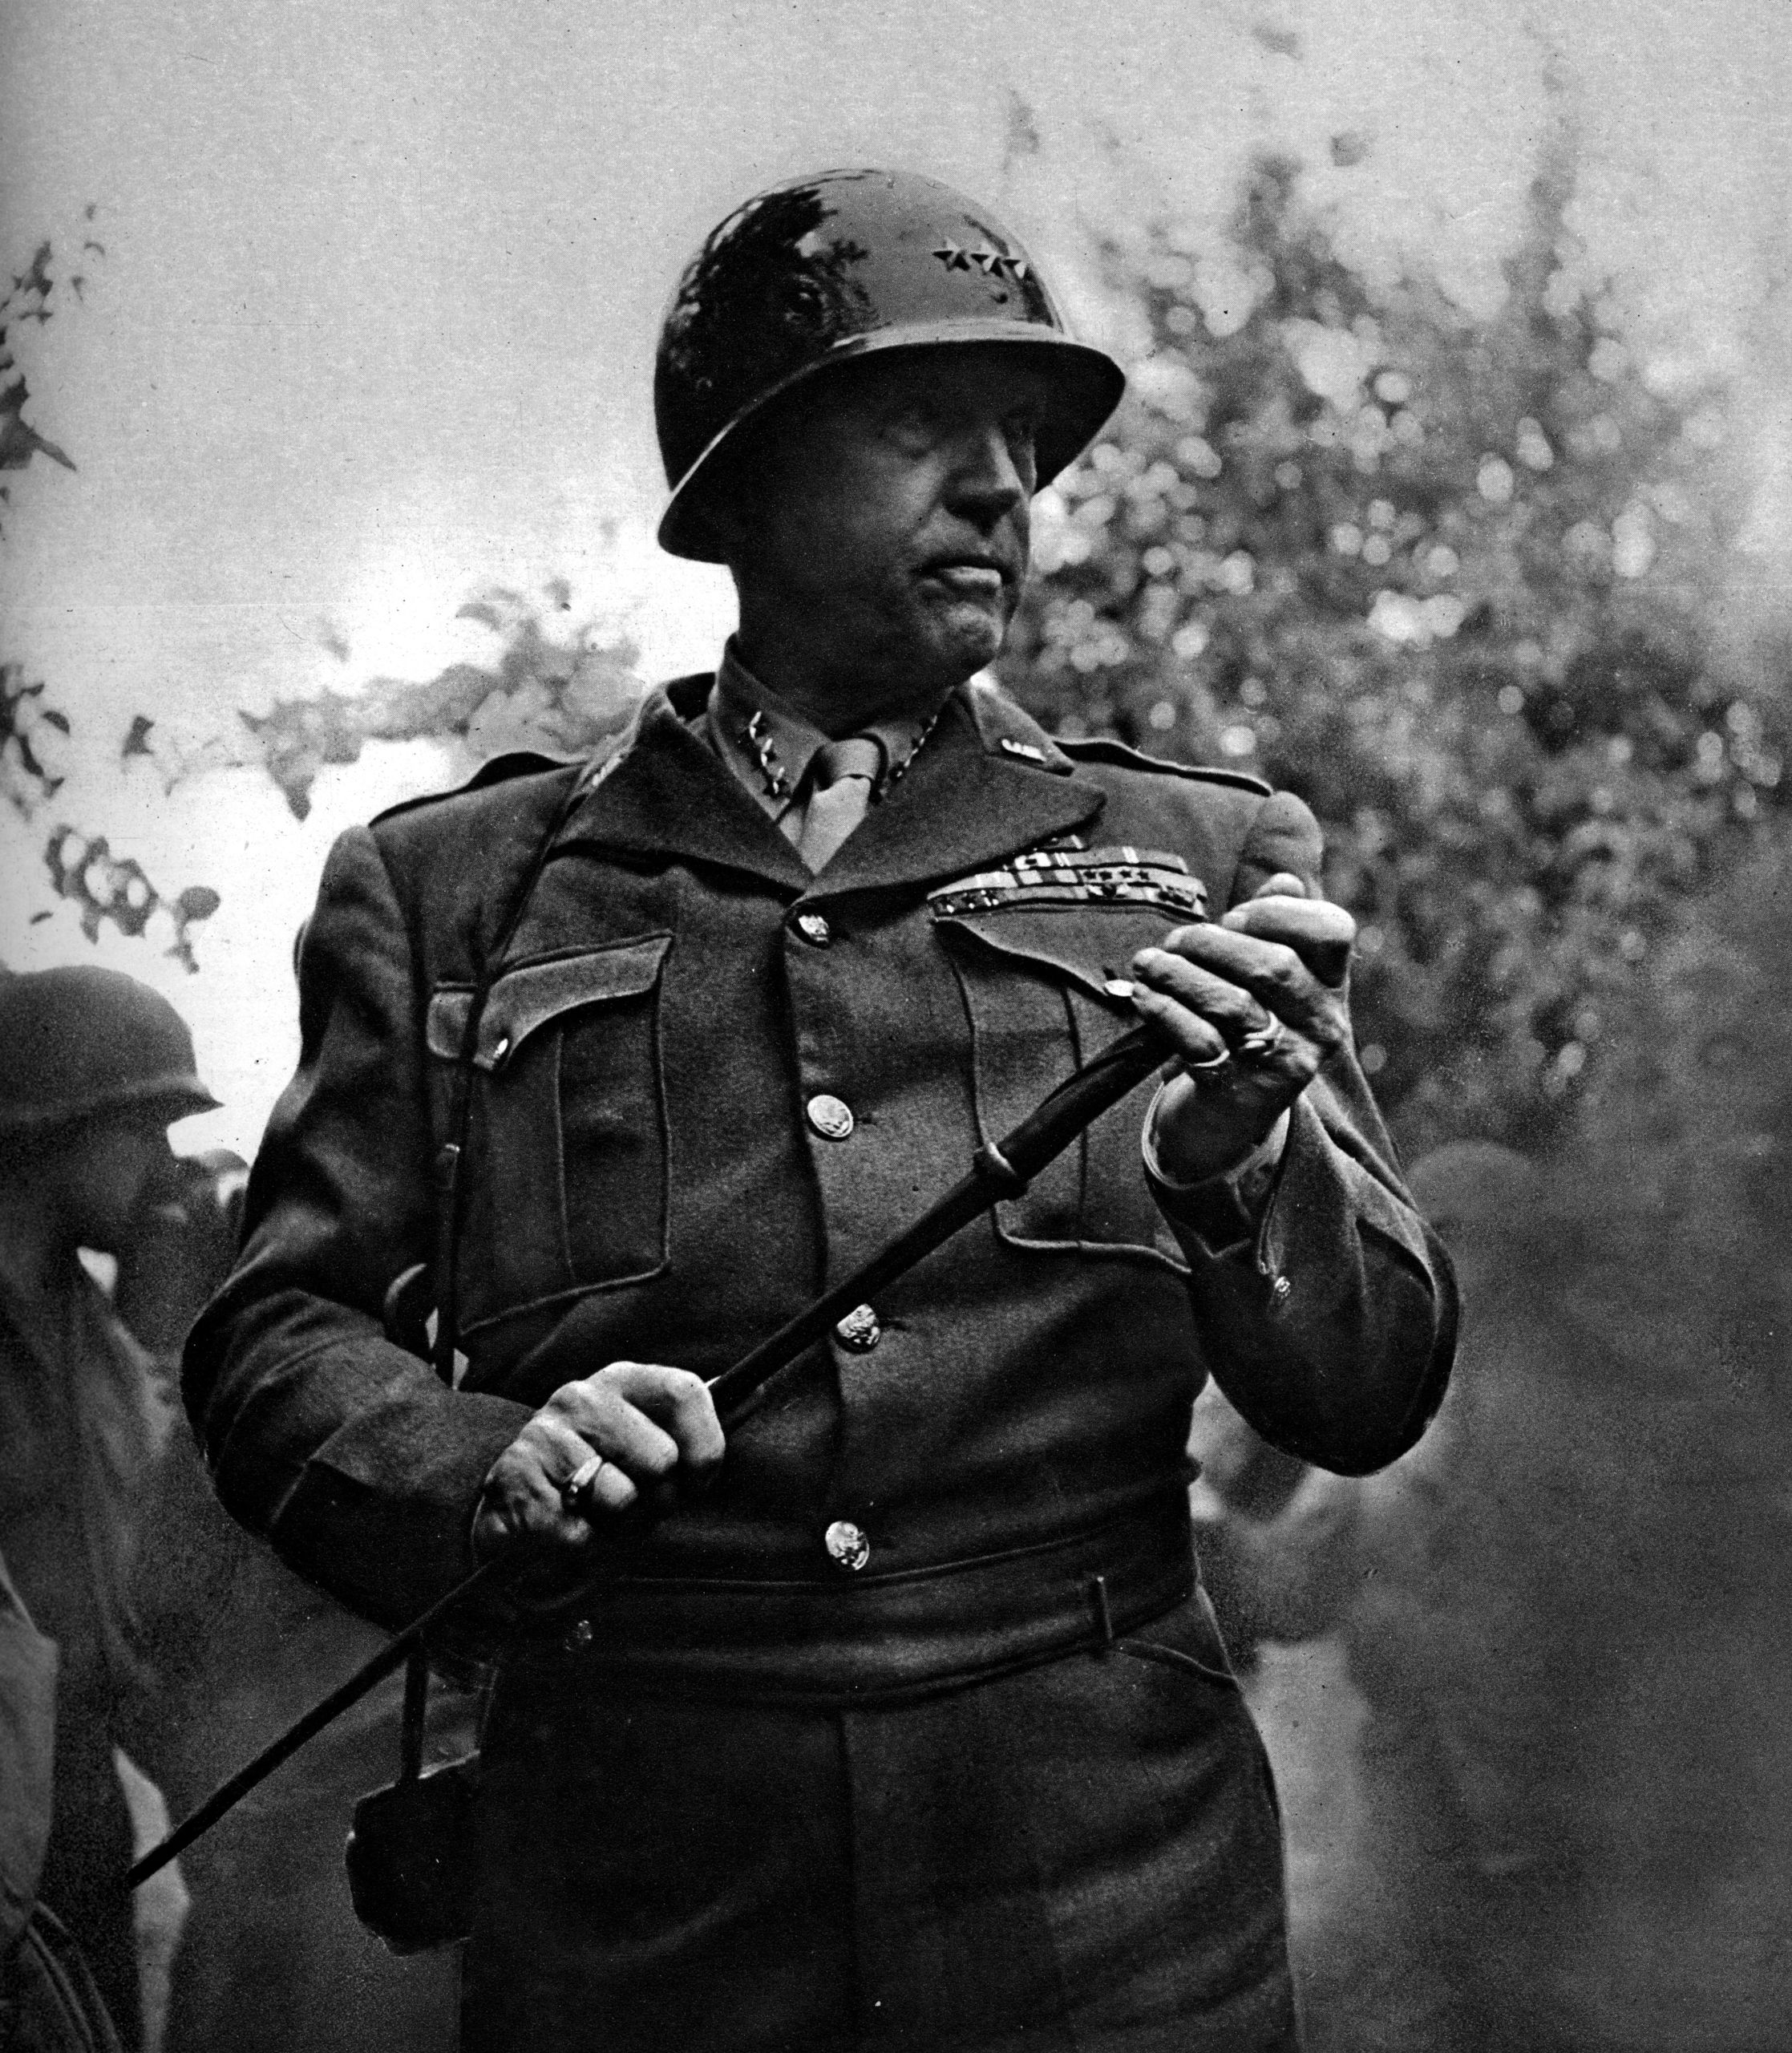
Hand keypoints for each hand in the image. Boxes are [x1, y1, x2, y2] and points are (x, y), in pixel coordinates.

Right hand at [472, 1361, 724, 1562]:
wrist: (521, 1513)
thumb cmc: (605, 1481)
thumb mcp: (653, 1446)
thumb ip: (698, 1425)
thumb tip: (759, 1388)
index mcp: (623, 1380)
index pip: (686, 1391)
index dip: (706, 1444)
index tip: (699, 1479)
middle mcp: (581, 1396)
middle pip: (662, 1457)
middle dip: (658, 1498)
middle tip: (633, 1502)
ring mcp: (545, 1435)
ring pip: (622, 1499)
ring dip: (619, 1526)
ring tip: (597, 1515)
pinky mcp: (516, 1481)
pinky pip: (582, 1533)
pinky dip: (583, 1546)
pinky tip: (566, 1527)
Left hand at [1129, 871, 1355, 1183]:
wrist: (1229, 1118)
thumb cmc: (1245, 1028)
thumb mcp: (1271, 982)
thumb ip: (1275, 927)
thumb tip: (1283, 880)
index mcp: (1331, 986)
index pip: (1332, 930)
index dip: (1279, 912)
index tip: (1234, 917)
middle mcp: (1322, 1025)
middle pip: (1272, 964)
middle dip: (1211, 943)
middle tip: (1175, 943)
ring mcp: (1286, 1061)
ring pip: (1231, 1002)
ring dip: (1178, 974)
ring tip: (1148, 964)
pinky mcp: (1245, 1090)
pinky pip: (1200, 1040)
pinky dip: (1164, 1012)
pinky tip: (1144, 997)